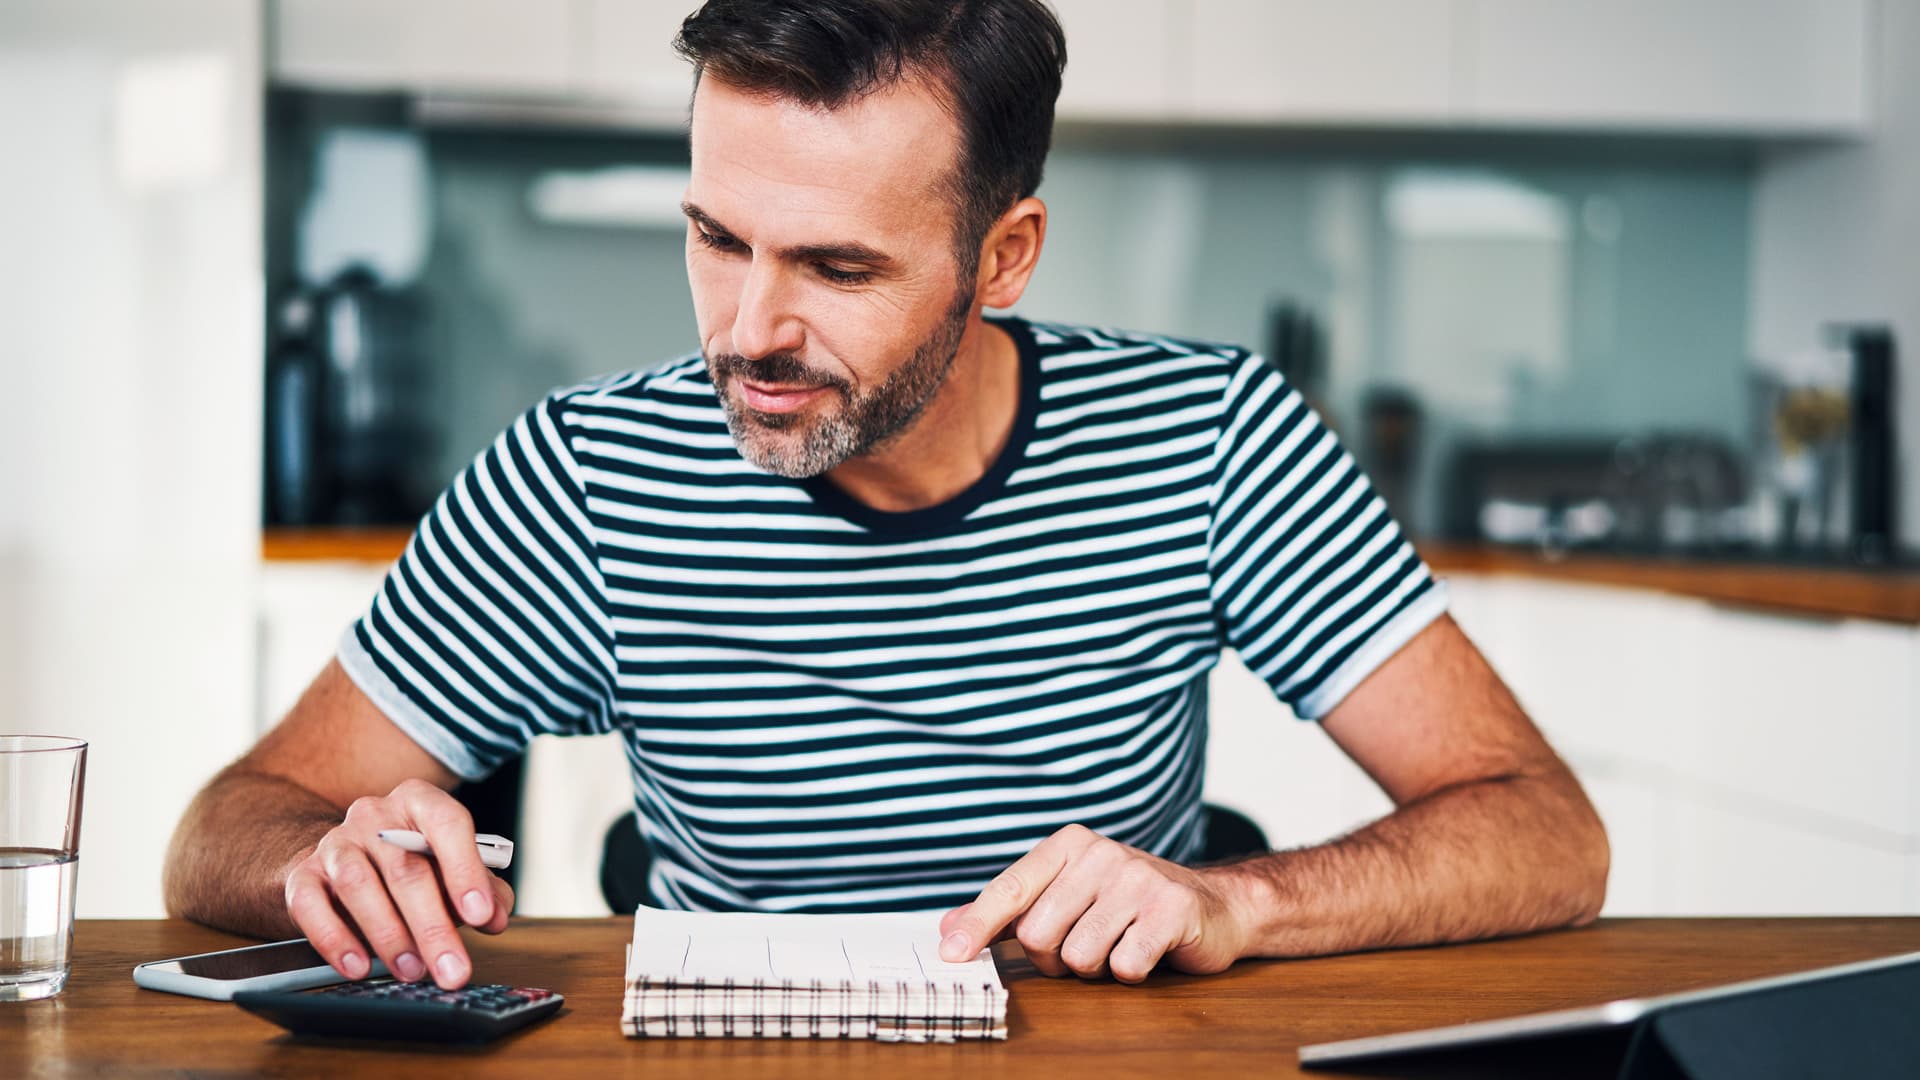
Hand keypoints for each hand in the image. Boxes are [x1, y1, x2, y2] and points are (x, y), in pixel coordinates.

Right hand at [284, 779, 513, 988]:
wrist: (343, 861)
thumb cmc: (411, 864)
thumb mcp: (452, 868)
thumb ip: (484, 888)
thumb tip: (495, 916)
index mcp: (419, 802)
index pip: (447, 824)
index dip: (465, 870)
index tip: (481, 915)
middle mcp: (374, 816)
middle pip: (405, 868)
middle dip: (433, 926)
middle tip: (452, 969)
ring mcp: (335, 843)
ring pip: (358, 886)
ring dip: (389, 936)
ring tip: (412, 971)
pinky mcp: (302, 874)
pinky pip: (310, 906)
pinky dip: (334, 940)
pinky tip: (357, 966)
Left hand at [937, 824, 1250, 982]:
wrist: (1214, 905)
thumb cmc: (1129, 905)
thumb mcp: (1067, 896)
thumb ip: (1009, 912)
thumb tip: (947, 929)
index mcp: (1068, 845)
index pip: (1010, 890)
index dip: (977, 926)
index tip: (951, 955)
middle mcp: (1100, 853)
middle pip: (1040, 935)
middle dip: (1055, 959)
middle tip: (1085, 946)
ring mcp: (1137, 878)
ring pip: (1079, 956)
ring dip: (1095, 968)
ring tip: (1118, 944)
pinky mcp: (1170, 909)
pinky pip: (1123, 967)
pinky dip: (1129, 972)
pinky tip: (1147, 950)